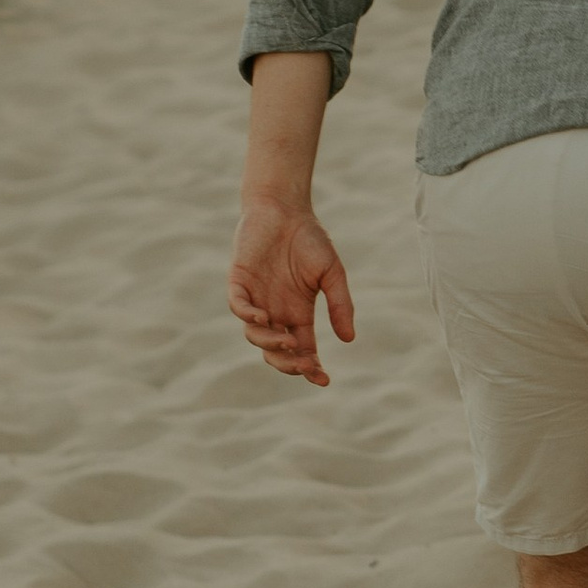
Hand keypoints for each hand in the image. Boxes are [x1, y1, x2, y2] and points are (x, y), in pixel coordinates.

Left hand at [228, 199, 355, 386]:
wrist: (285, 208)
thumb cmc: (310, 239)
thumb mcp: (332, 274)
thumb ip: (339, 304)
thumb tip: (348, 339)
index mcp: (298, 313)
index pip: (303, 350)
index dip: (311, 367)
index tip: (323, 379)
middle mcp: (275, 312)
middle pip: (276, 352)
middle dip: (289, 364)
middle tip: (303, 366)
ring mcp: (256, 298)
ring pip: (255, 335)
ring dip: (270, 344)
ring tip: (286, 341)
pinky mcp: (239, 282)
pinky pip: (238, 307)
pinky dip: (247, 316)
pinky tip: (262, 318)